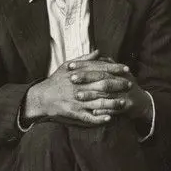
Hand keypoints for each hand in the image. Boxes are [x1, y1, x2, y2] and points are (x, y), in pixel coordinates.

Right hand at [22, 50, 141, 127]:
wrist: (39, 98)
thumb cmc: (55, 81)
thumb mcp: (67, 66)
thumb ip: (84, 59)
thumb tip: (98, 51)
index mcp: (78, 73)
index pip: (100, 69)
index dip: (115, 69)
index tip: (127, 69)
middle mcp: (78, 86)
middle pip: (102, 85)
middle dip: (117, 85)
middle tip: (130, 85)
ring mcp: (75, 100)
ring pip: (97, 102)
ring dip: (112, 103)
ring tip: (124, 103)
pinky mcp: (72, 112)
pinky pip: (87, 117)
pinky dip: (99, 118)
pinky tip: (109, 118)